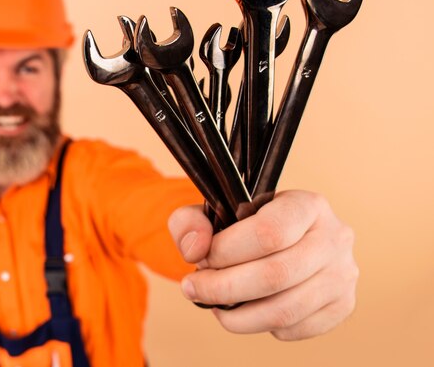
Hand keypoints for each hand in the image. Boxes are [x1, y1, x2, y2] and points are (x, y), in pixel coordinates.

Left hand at [168, 190, 357, 339]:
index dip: (227, 251)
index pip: (269, 233)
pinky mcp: (342, 305)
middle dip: (223, 288)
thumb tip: (195, 249)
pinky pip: (294, 328)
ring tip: (213, 304)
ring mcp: (342, 274)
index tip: (202, 258)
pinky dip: (260, 325)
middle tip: (194, 288)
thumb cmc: (245, 225)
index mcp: (307, 205)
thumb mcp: (213, 210)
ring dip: (237, 315)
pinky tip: (243, 310)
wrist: (278, 239)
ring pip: (285, 310)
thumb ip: (190, 222)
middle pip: (275, 275)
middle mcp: (334, 237)